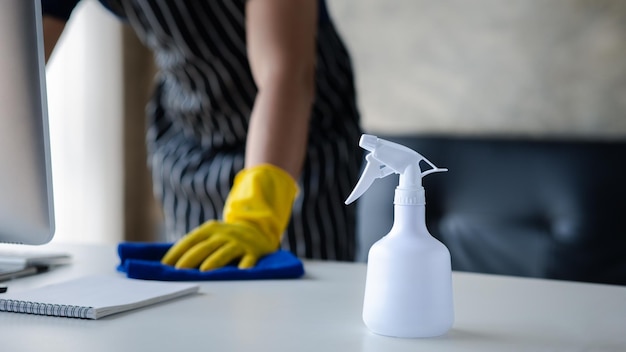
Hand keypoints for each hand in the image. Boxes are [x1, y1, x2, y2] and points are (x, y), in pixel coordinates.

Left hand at [161, 164, 297, 270]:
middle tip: (179, 271)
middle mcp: (224, 235)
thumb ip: (196, 246)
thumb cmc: (226, 238)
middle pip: (205, 247)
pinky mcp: (253, 252)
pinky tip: (241, 272)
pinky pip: (249, 259)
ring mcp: (239, 243)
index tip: (165, 265)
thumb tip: (169, 264)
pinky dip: (246, 265)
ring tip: (204, 271)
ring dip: (214, 261)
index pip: (190, 240)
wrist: (257, 230)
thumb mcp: (212, 235)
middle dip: (190, 258)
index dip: (176, 252)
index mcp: (210, 229)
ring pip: (225, 252)